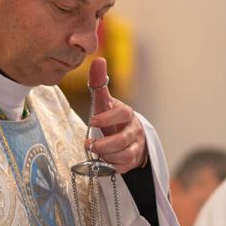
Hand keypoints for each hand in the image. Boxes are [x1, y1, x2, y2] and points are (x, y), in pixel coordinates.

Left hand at [84, 58, 146, 174]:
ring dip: (108, 156)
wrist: (127, 138)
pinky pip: (125, 167)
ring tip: (95, 153)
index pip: (122, 113)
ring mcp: (136, 146)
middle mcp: (134, 130)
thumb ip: (99, 82)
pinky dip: (113, 166)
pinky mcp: (134, 160)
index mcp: (126, 113)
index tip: (92, 122)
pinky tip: (103, 162)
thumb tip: (98, 59)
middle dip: (105, 144)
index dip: (108, 118)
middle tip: (89, 145)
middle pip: (124, 139)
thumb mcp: (104, 102)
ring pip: (126, 155)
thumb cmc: (111, 117)